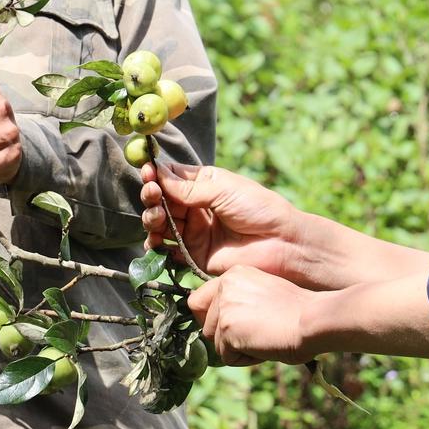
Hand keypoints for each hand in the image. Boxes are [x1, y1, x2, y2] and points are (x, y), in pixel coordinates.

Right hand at [140, 164, 316, 283]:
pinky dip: (156, 245)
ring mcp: (193, 231)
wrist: (281, 244)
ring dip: (152, 218)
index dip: (156, 175)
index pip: (171, 177)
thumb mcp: (223, 189)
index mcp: (204, 185)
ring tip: (158, 217)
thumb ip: (189, 187)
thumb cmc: (259, 208)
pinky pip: (167, 249)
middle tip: (152, 195)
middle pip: (161, 200)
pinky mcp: (193, 254)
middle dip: (152, 196)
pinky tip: (156, 240)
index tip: (147, 173)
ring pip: (160, 223)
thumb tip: (158, 173)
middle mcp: (195, 207)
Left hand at [187, 269, 317, 364]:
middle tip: (255, 336)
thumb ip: (239, 302)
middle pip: (205, 325)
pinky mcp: (227, 328)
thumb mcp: (263, 295)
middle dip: (226, 338)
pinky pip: (227, 357)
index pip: (198, 300)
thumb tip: (220, 327)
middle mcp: (224, 286)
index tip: (232, 328)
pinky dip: (245, 359)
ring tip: (264, 339)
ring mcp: (223, 307)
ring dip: (237, 349)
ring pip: (216, 344)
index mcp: (234, 274)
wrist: (312, 319)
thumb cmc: (299, 311)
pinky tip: (265, 347)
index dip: (212, 319)